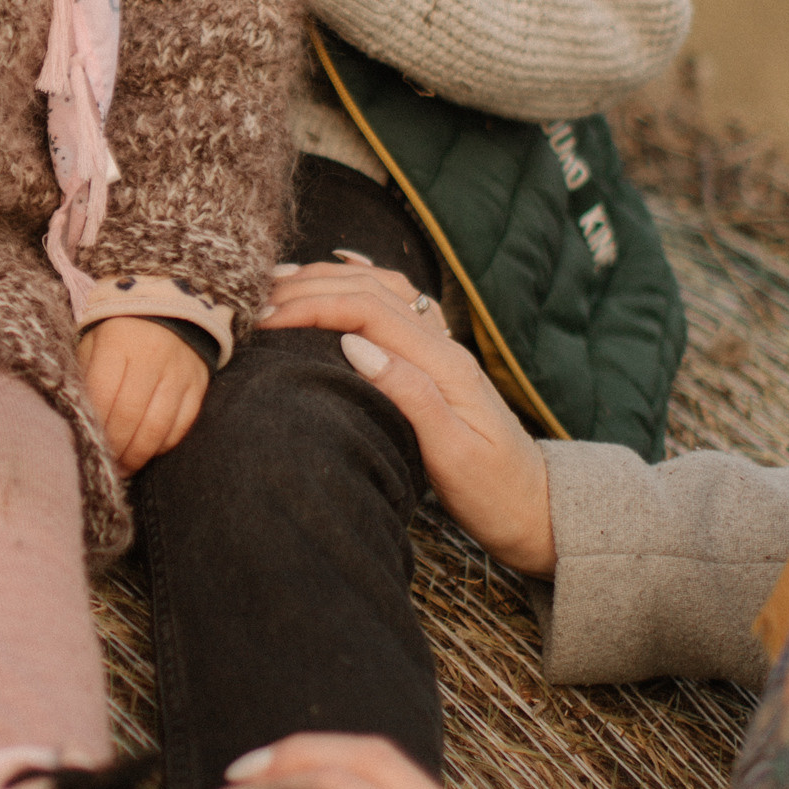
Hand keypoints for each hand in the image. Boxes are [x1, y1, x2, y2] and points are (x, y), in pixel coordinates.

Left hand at [78, 316, 207, 473]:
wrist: (169, 308)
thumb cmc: (119, 332)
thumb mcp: (94, 342)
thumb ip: (84, 375)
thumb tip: (76, 420)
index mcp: (118, 342)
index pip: (103, 394)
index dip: (95, 426)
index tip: (87, 444)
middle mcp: (152, 356)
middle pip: (130, 415)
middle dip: (115, 448)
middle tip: (105, 464)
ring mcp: (179, 372)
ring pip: (158, 426)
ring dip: (138, 455)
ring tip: (124, 467)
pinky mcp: (198, 384)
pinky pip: (182, 425)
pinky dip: (163, 445)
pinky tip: (147, 452)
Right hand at [258, 258, 555, 573]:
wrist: (536, 509)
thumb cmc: (494, 492)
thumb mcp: (452, 456)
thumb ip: (410, 395)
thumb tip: (356, 345)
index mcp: (443, 364)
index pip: (367, 312)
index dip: (312, 307)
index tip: (263, 320)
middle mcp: (442, 346)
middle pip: (369, 290)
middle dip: (309, 287)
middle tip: (253, 299)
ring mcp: (440, 350)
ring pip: (380, 290)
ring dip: (328, 280)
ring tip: (277, 284)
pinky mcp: (435, 361)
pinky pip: (393, 305)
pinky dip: (357, 284)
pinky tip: (334, 279)